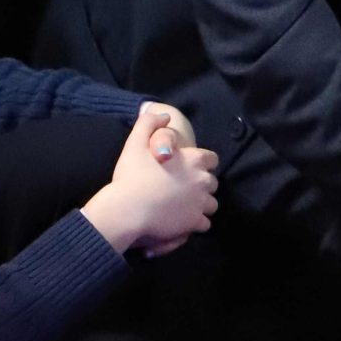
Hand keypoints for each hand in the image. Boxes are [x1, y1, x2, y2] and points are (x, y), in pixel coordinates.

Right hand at [82, 104, 218, 256]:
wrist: (127, 208)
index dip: (202, 163)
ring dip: (201, 204)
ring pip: (211, 204)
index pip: (211, 159)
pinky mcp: (194, 222)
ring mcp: (200, 203)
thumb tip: (164, 116)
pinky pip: (204, 223)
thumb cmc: (131, 174)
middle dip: (202, 185)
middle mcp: (202, 180)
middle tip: (184, 188)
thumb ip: (149, 122)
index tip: (189, 168)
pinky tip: (183, 221)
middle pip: (212, 183)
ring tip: (184, 206)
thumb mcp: (135, 141)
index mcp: (193, 159)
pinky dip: (196, 222)